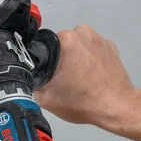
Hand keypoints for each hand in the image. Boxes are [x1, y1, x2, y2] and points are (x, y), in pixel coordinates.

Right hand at [35, 25, 140, 140]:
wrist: (115, 107)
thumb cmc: (83, 101)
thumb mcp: (46, 98)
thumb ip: (31, 86)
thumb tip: (24, 81)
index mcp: (66, 40)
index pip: (45, 45)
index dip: (44, 60)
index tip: (47, 73)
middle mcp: (83, 33)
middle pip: (62, 44)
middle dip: (61, 58)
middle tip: (63, 79)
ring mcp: (100, 39)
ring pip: (79, 45)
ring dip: (76, 57)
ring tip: (78, 78)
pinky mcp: (112, 48)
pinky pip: (94, 49)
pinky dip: (91, 59)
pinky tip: (91, 75)